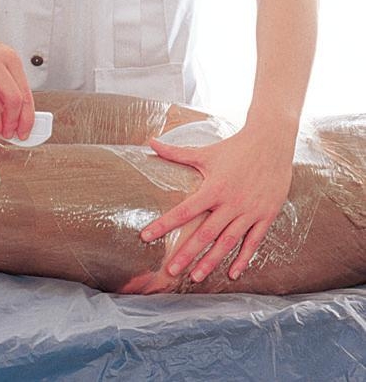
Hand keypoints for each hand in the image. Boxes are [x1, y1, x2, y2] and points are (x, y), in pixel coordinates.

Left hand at [140, 123, 294, 281]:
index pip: (184, 211)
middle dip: (187, 253)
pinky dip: (244, 259)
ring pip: (228, 242)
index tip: (146, 237)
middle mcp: (232, 202)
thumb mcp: (205, 152)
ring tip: (196, 277)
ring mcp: (250, 211)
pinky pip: (254, 242)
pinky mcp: (266, 214)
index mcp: (214, 188)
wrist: (272, 141)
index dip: (164, 225)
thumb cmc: (234, 147)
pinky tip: (232, 274)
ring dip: (212, 262)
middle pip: (205, 234)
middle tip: (171, 270)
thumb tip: (150, 142)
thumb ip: (176, 153)